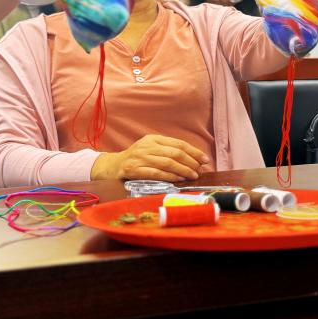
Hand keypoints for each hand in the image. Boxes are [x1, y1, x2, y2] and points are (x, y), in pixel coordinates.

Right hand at [91, 134, 208, 181]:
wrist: (112, 166)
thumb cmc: (137, 158)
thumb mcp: (150, 149)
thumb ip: (167, 150)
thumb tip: (193, 159)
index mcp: (153, 139)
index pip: (178, 144)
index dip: (194, 151)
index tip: (205, 159)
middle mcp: (147, 146)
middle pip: (174, 153)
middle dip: (191, 162)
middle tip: (200, 170)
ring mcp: (139, 158)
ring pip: (167, 163)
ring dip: (183, 170)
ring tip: (193, 176)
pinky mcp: (134, 170)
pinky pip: (155, 173)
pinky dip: (169, 176)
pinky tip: (178, 179)